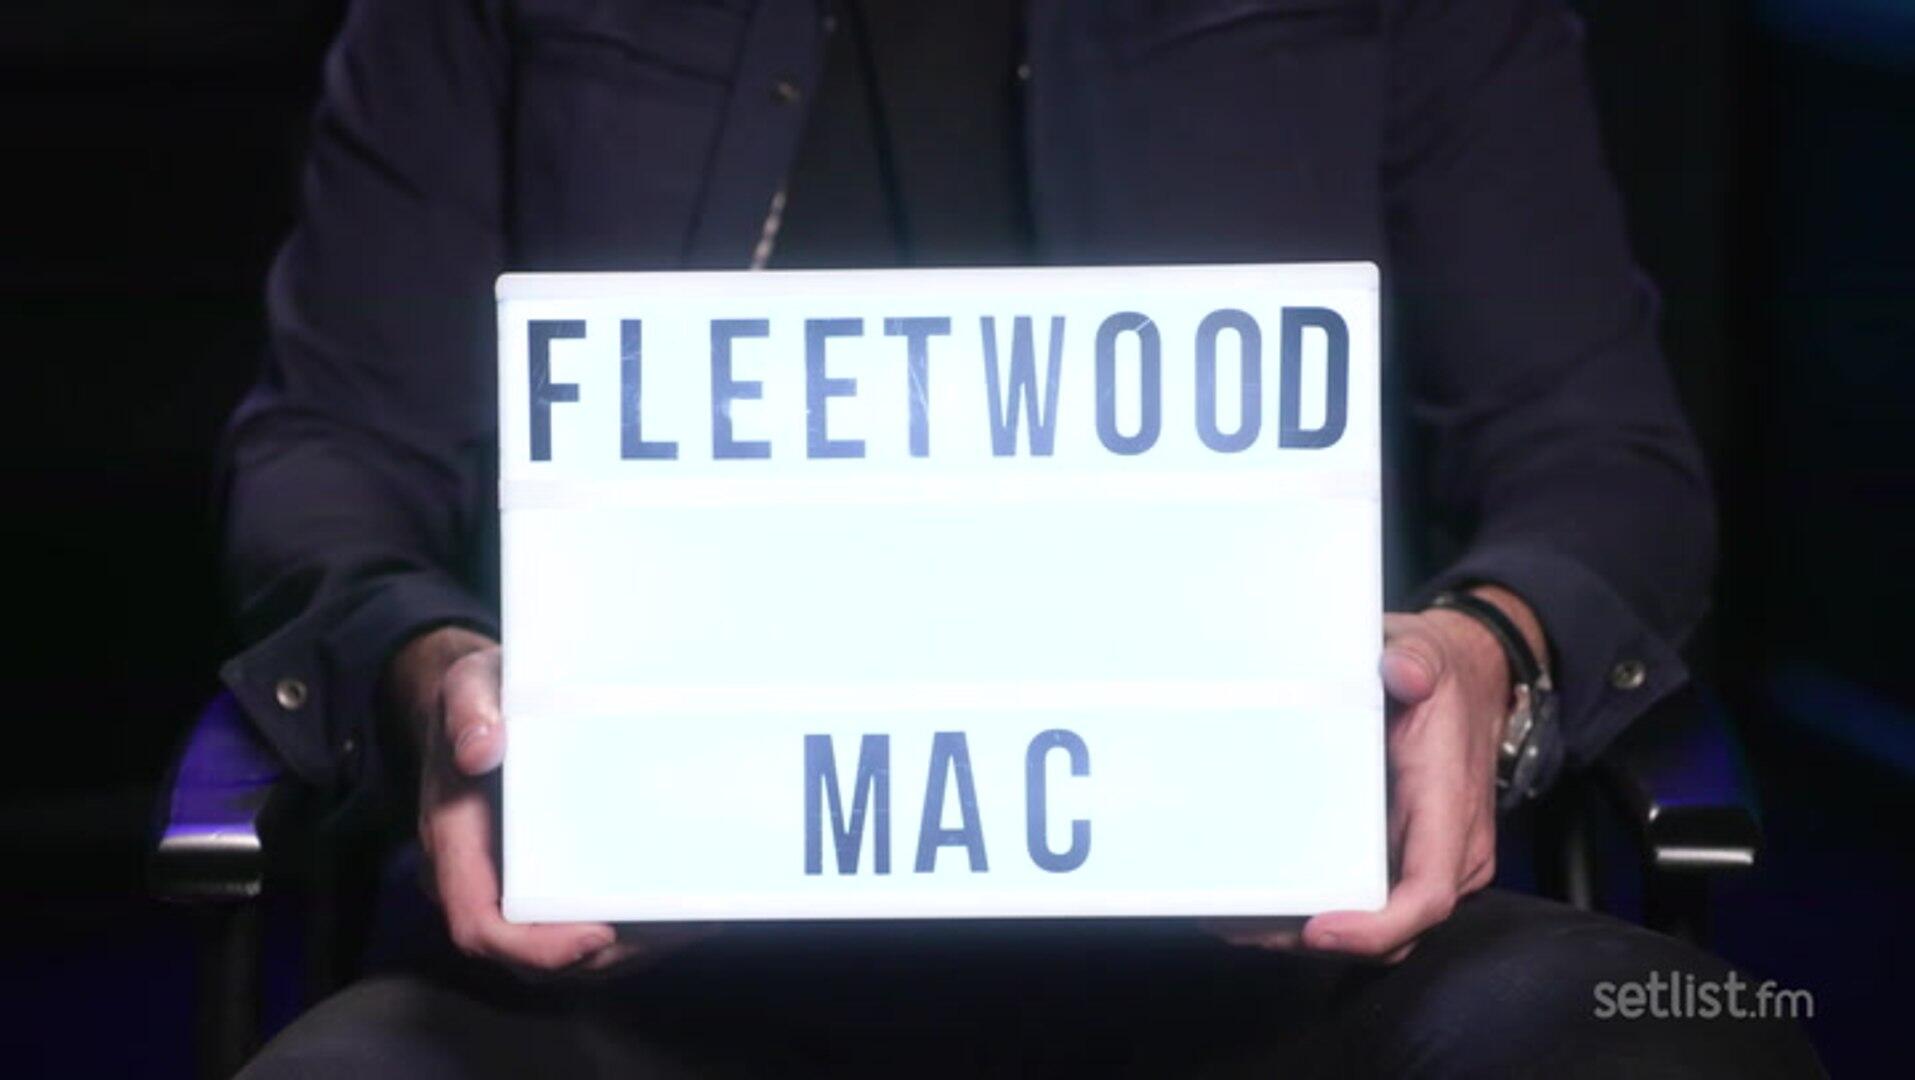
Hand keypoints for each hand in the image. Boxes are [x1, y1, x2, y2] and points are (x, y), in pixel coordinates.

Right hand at [390, 626, 715, 974]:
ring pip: (567, 948)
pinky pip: (583, 922)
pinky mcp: (547, 879)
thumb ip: (468, 708)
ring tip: (693, 921)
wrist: (484, 701)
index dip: (536, 946)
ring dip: (630, 946)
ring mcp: (514, 885)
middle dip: (605, 953)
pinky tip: (683, 908)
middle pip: (534, 955)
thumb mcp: (470, 683)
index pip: (480, 923)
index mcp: (453, 842)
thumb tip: (481, 749)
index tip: (598, 934)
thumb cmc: (482, 696)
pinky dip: (633, 927)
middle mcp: (481, 878)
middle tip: (676, 927)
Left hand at [1205, 586, 1542, 961]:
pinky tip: (1261, 901)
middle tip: (1245, 927)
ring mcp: (1425, 860)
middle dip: (1320, 939)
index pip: (1427, 894)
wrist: (1471, 680)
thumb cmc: (1445, 677)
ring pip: (1375, 924)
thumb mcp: (1430, 655)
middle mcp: (1448, 853)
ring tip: (1236, 921)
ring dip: (1308, 933)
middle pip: (1391, 930)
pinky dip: (1317, 909)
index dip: (1375, 926)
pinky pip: (1367, 902)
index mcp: (1452, 811)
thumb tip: (1404, 671)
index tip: (1319, 929)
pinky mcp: (1403, 857)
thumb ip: (1417, 661)